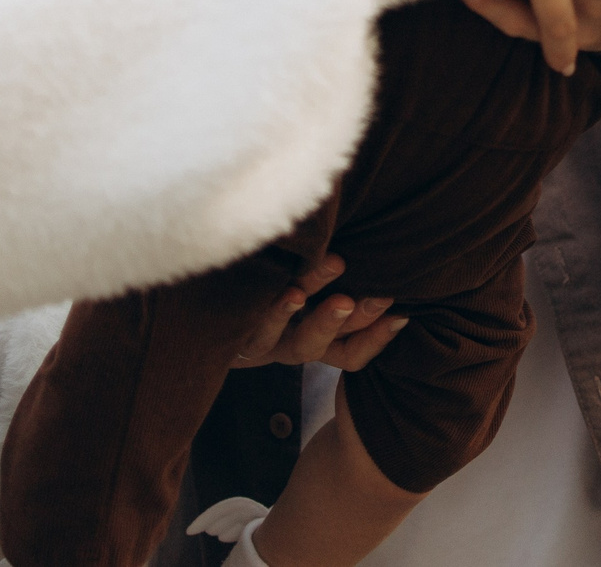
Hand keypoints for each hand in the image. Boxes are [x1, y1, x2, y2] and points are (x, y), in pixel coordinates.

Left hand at [229, 254, 407, 371]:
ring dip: (316, 314)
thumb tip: (384, 247)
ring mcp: (266, 343)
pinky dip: (272, 309)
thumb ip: (338, 275)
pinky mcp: (237, 333)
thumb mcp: (305, 286)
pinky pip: (254, 329)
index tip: (400, 311)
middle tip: (369, 297)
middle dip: (352, 321)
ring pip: (296, 341)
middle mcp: (292, 346)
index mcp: (315, 341)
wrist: (200, 309)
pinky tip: (285, 287)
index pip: (353, 352)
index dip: (378, 337)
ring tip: (327, 281)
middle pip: (328, 345)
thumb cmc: (271, 282)